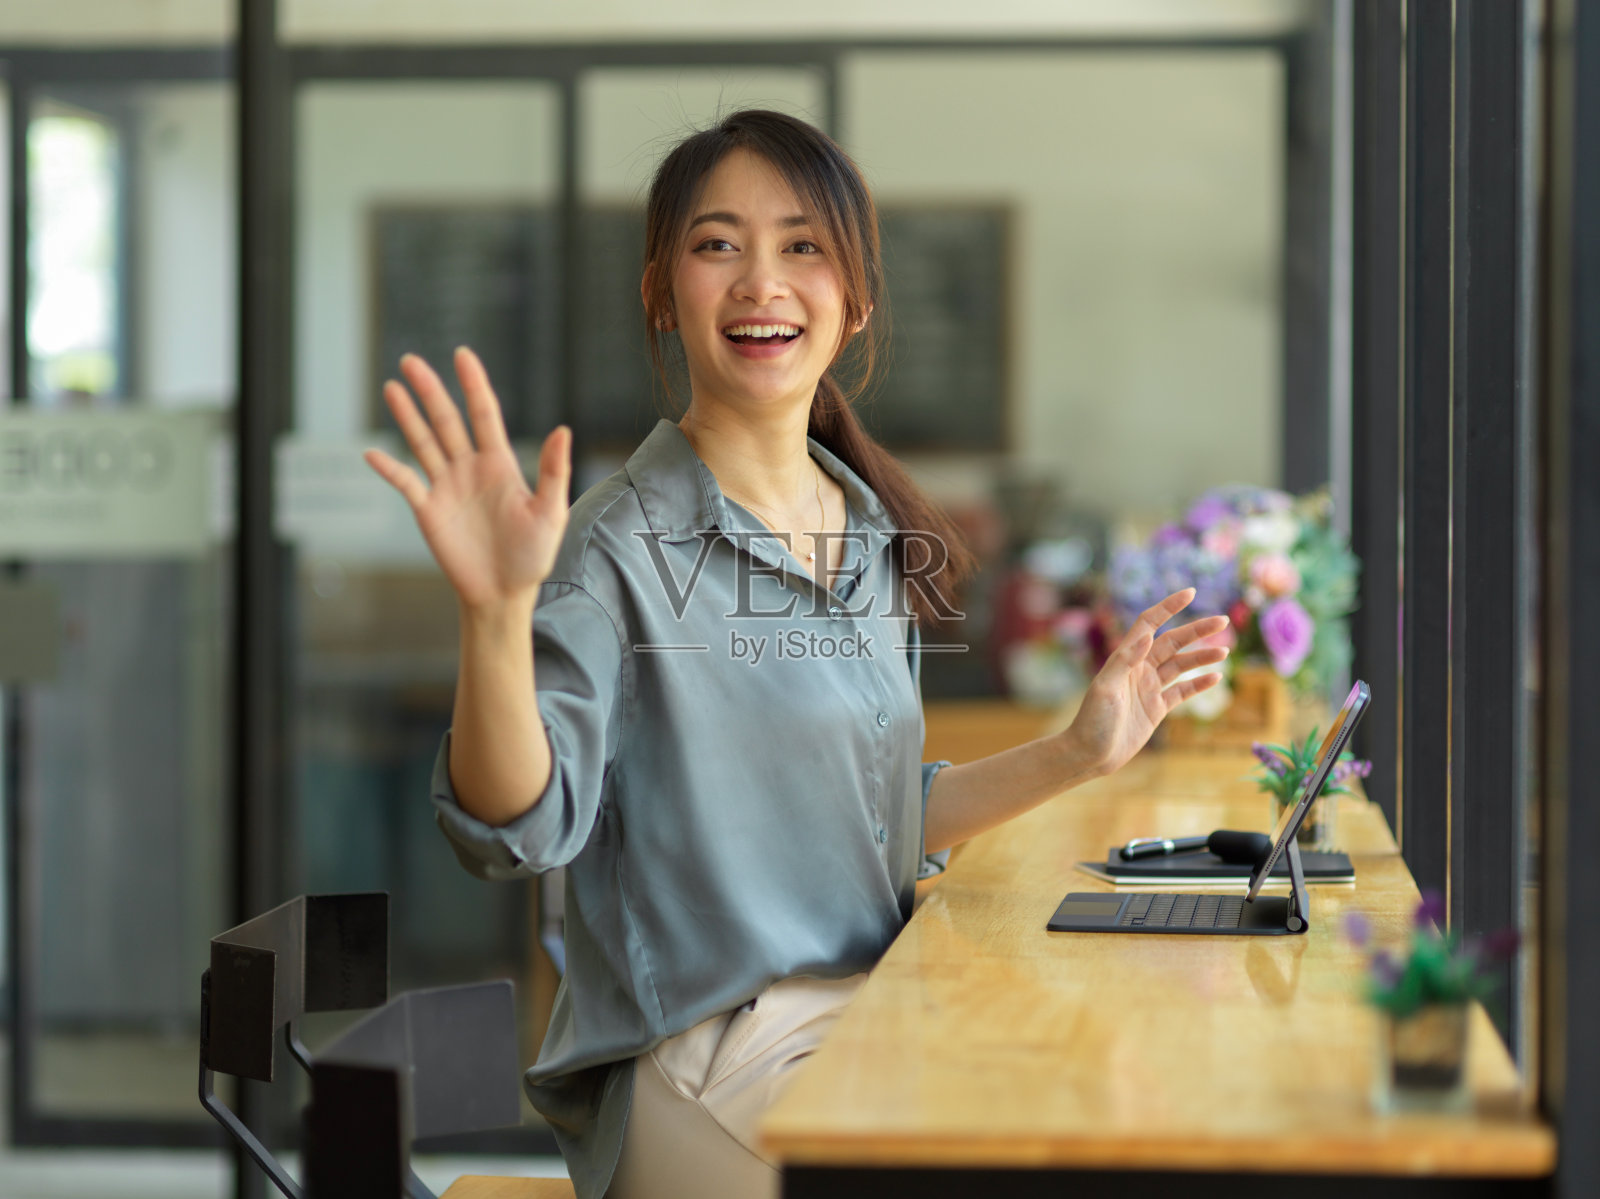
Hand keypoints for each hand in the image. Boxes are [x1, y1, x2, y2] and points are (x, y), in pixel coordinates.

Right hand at [364, 347, 571, 613]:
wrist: (504, 593)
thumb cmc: (533, 555)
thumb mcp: (550, 513)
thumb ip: (554, 471)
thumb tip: (564, 429)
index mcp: (500, 464)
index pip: (484, 414)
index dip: (473, 384)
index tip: (462, 354)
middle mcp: (470, 469)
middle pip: (447, 421)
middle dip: (430, 390)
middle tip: (411, 360)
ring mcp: (446, 487)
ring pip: (423, 443)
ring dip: (407, 416)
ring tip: (392, 387)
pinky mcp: (428, 510)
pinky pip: (405, 483)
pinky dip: (389, 468)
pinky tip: (372, 451)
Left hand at [1066, 588, 1228, 775]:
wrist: (1091, 754)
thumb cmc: (1092, 720)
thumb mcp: (1105, 688)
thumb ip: (1124, 661)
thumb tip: (1147, 636)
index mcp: (1126, 658)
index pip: (1149, 623)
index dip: (1168, 607)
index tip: (1190, 593)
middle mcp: (1139, 669)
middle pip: (1173, 642)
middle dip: (1196, 630)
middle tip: (1222, 619)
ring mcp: (1149, 688)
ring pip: (1181, 665)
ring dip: (1202, 657)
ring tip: (1224, 651)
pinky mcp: (1156, 708)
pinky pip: (1182, 691)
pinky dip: (1199, 684)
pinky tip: (1216, 677)